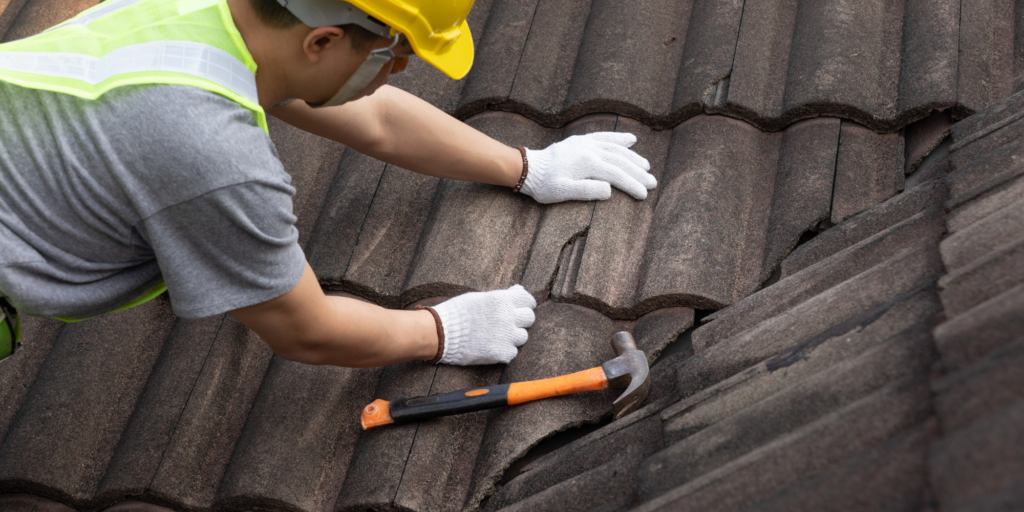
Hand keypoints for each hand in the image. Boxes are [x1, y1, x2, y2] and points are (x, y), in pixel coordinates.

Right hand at [432, 285, 536, 364]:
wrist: (440, 333)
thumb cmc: (457, 312)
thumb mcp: (479, 297)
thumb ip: (501, 296)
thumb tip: (519, 290)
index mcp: (502, 300)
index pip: (528, 300)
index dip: (526, 304)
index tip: (521, 308)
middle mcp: (507, 317)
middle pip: (529, 318)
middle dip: (521, 320)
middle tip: (509, 323)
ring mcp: (505, 336)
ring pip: (522, 337)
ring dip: (513, 336)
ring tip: (498, 335)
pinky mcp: (500, 353)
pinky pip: (512, 352)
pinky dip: (505, 351)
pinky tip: (492, 346)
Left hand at [519, 132, 656, 203]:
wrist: (528, 168)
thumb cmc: (544, 184)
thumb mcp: (562, 192)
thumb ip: (586, 191)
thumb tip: (610, 189)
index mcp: (588, 163)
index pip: (617, 174)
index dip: (632, 184)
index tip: (644, 195)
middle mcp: (590, 149)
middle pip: (620, 161)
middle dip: (638, 172)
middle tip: (653, 183)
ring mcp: (586, 143)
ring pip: (616, 148)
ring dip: (633, 157)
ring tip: (646, 166)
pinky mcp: (581, 141)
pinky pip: (604, 137)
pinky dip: (619, 138)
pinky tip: (631, 140)